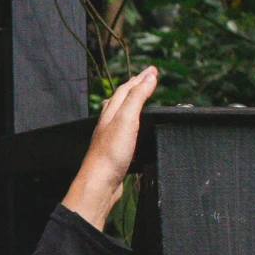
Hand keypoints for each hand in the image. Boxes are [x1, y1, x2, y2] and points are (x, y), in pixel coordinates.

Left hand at [63, 66, 158, 231]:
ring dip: (132, 103)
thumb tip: (149, 77)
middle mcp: (108, 123)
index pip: (125, 89)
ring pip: (120, 114)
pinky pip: (124, 131)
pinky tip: (135, 129)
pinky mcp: (115, 152)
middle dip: (135, 87)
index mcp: (110, 113)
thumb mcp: (127, 120)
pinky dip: (132, 123)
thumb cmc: (111, 154)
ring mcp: (110, 138)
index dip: (140, 78)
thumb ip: (137, 98)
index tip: (153, 70)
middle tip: (149, 78)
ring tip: (141, 98)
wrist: (100, 184)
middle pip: (121, 99)